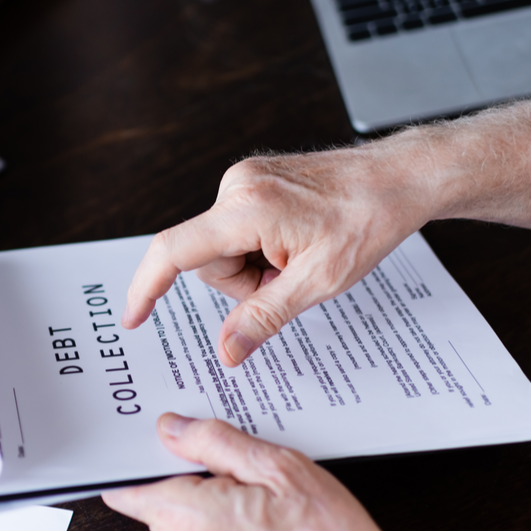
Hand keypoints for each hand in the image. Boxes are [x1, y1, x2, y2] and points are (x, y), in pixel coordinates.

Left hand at [103, 414, 398, 530]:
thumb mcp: (279, 468)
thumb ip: (216, 442)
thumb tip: (172, 427)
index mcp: (187, 516)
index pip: (126, 486)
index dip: (135, 459)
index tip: (152, 440)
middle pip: (160, 499)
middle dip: (190, 476)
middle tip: (237, 465)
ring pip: (186, 522)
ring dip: (212, 504)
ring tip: (263, 498)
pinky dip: (227, 528)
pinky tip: (265, 523)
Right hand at [121, 147, 432, 366]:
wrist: (397, 179)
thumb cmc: (367, 221)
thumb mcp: (318, 283)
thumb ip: (264, 318)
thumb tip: (226, 351)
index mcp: (246, 209)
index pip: (174, 252)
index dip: (147, 288)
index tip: (133, 318)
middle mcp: (236, 187)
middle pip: (206, 260)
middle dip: (242, 284)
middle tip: (288, 282)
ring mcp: (244, 180)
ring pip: (221, 248)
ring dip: (254, 268)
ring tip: (298, 260)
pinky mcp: (253, 182)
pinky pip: (236, 230)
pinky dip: (259, 249)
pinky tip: (295, 244)